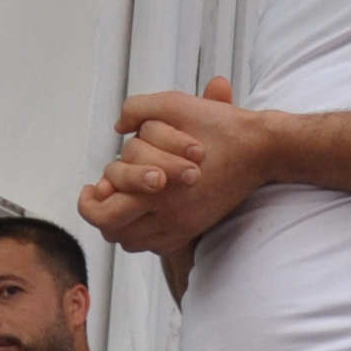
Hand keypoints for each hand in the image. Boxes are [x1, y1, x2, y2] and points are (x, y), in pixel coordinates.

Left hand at [80, 77, 265, 256]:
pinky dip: (142, 233)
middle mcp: (170, 215)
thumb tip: (118, 127)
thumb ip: (138, 108)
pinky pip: (156, 246)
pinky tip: (144, 211)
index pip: (107, 214)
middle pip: (115, 233)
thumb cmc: (221, 125)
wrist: (261, 149)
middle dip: (100, 214)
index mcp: (161, 189)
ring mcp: (184, 226)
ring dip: (120, 225)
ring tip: (121, 201)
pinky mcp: (195, 229)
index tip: (94, 186)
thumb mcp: (175, 104)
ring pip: (132, 242)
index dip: (90, 203)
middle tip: (102, 194)